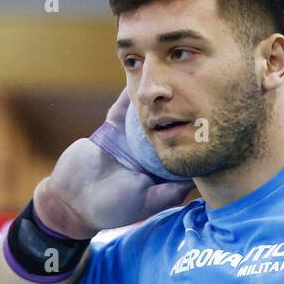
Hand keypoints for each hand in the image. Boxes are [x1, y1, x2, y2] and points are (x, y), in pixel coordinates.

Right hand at [32, 90, 192, 237]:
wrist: (71, 199)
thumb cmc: (111, 207)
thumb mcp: (147, 202)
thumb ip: (171, 192)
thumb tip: (199, 179)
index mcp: (160, 168)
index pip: (182, 149)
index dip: (195, 138)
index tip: (212, 124)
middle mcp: (148, 151)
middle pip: (170, 126)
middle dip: (182, 112)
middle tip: (201, 92)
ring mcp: (130, 137)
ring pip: (149, 113)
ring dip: (159, 98)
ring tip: (176, 77)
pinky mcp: (112, 127)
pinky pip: (124, 107)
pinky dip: (132, 93)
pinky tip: (143, 76)